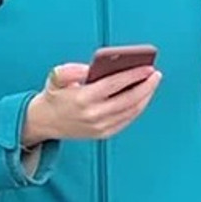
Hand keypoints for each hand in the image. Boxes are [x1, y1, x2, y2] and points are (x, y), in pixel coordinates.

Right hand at [22, 63, 160, 144]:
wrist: (44, 122)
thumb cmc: (55, 95)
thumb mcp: (56, 77)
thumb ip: (72, 69)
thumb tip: (92, 68)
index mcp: (82, 98)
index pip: (114, 85)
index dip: (134, 75)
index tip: (147, 67)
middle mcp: (93, 115)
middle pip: (128, 99)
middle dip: (146, 86)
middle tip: (156, 74)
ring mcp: (100, 127)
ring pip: (130, 111)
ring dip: (145, 96)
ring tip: (152, 82)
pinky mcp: (103, 134)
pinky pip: (126, 120)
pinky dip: (138, 108)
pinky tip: (143, 96)